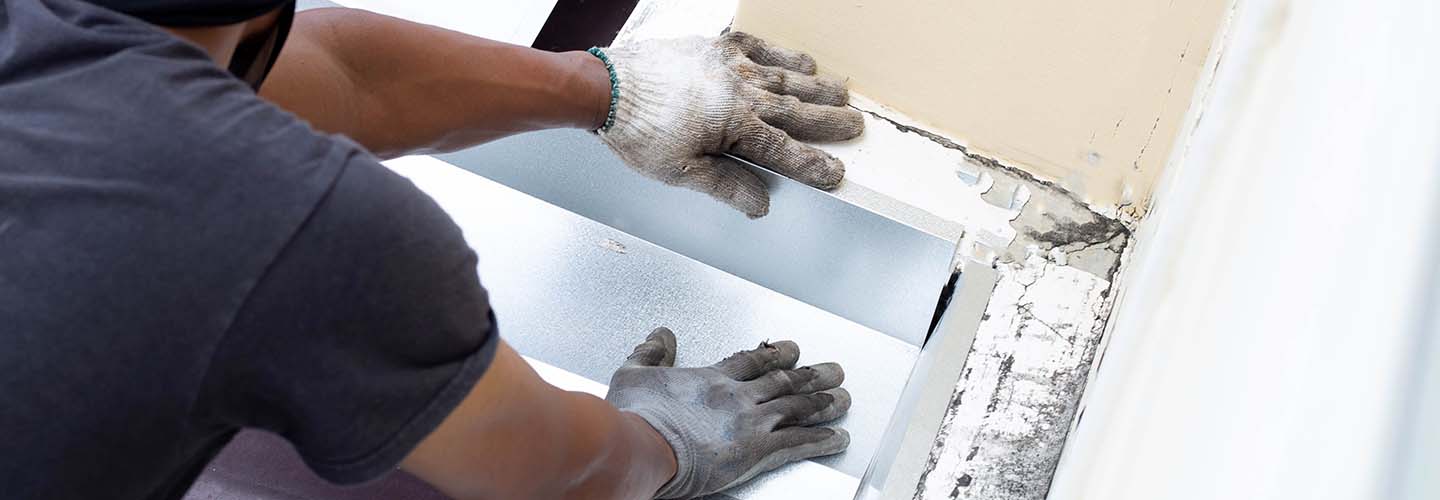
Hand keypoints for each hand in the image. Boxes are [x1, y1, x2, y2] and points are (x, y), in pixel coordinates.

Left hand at [597, 32, 865, 217]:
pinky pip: (758, 47)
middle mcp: (740, 92)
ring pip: (784, 78)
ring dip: (815, 87)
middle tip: (856, 125)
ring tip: (841, 92)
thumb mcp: (680, 171)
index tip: (835, 175)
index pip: (784, 152)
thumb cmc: (638, 132)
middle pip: (795, 110)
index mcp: (734, 127)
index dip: (812, 165)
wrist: (606, 87)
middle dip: (828, 121)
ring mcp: (729, 66)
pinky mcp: (714, 47)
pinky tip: (801, 62)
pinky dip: (782, 55)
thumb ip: (725, 185)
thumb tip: (760, 204)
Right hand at [606, 327, 851, 498]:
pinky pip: (797, 443)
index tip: (792, 350)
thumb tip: (659, 336)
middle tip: (833, 370)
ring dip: (824, 403)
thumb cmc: (635, 417)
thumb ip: (649, 354)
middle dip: (812, 375)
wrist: (643, 446)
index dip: (776, 354)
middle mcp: (737, 397)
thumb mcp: (632, 375)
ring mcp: (750, 423)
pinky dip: (821, 440)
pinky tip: (837, 438)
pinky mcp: (757, 450)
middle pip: (784, 381)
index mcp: (712, 379)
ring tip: (844, 399)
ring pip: (797, 408)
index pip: (753, 361)